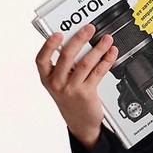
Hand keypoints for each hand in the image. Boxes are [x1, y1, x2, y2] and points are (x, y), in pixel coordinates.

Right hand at [36, 23, 117, 149]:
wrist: (80, 123)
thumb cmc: (70, 99)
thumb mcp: (59, 84)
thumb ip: (63, 66)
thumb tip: (77, 43)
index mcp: (47, 79)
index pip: (41, 60)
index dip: (48, 45)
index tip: (58, 34)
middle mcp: (57, 83)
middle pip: (66, 56)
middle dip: (79, 39)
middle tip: (89, 28)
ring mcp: (72, 89)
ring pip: (85, 63)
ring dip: (98, 48)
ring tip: (106, 39)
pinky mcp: (87, 93)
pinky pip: (98, 72)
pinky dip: (106, 60)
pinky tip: (111, 53)